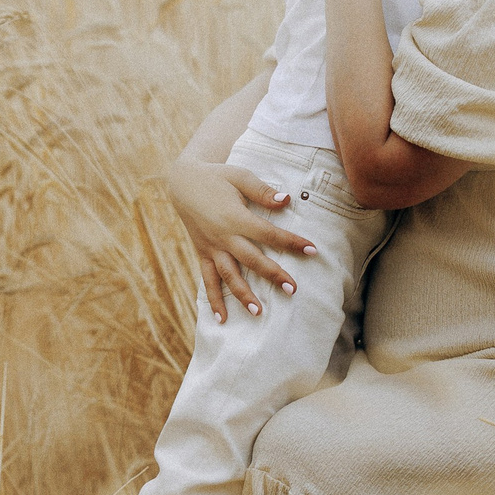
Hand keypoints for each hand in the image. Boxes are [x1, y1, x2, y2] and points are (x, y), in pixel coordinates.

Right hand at [163, 159, 316, 321]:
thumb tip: (286, 200)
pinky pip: (207, 279)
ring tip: (258, 313)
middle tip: (292, 290)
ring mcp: (212, 247)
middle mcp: (223, 236)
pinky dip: (213, 300)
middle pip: (252, 260)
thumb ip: (262, 190)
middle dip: (272, 275)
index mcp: (235, 217)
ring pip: (229, 275)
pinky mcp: (202, 253)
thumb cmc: (216, 176)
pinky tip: (222, 318)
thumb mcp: (240, 176)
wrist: (182, 182)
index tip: (312, 250)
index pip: (269, 233)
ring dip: (243, 295)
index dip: (291, 242)